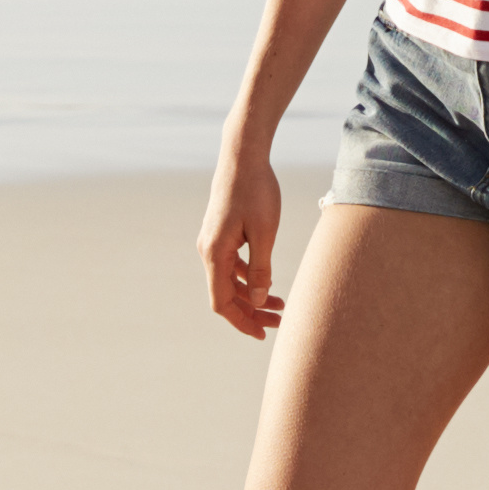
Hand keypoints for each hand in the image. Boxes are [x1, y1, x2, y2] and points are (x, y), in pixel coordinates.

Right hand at [200, 149, 288, 340]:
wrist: (243, 156)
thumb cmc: (256, 190)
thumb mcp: (265, 231)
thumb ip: (260, 268)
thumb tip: (257, 300)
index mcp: (215, 253)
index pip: (221, 301)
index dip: (241, 321)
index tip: (263, 334)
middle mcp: (208, 250)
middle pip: (225, 294)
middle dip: (251, 312)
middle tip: (279, 321)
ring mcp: (213, 242)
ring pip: (229, 280)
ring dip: (251, 295)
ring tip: (280, 305)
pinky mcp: (221, 234)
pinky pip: (231, 265)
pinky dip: (248, 277)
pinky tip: (267, 282)